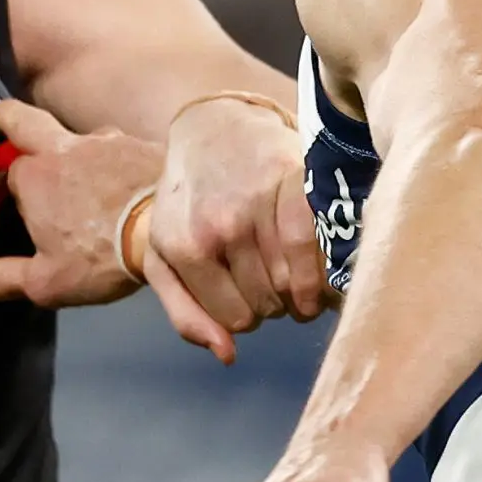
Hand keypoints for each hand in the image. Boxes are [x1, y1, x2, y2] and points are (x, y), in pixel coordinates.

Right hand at [0, 100, 160, 309]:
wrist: (173, 234)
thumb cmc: (102, 257)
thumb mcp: (46, 281)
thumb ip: (2, 279)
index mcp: (33, 175)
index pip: (9, 171)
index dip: (10, 187)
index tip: (12, 201)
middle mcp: (65, 146)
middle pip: (23, 119)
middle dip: (7, 122)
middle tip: (2, 130)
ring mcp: (107, 140)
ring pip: (78, 138)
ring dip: (75, 155)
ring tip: (88, 186)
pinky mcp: (141, 143)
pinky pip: (119, 148)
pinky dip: (115, 163)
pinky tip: (125, 187)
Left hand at [145, 97, 324, 363]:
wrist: (212, 127)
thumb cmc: (187, 201)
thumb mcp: (164, 257)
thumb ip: (185, 313)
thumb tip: (227, 353)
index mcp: (182, 247)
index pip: (236, 320)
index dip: (248, 314)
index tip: (249, 296)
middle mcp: (217, 226)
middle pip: (268, 304)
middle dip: (273, 302)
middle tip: (270, 281)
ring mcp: (255, 203)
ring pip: (292, 283)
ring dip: (298, 292)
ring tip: (292, 278)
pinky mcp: (290, 180)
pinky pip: (311, 245)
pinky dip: (317, 274)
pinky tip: (317, 282)